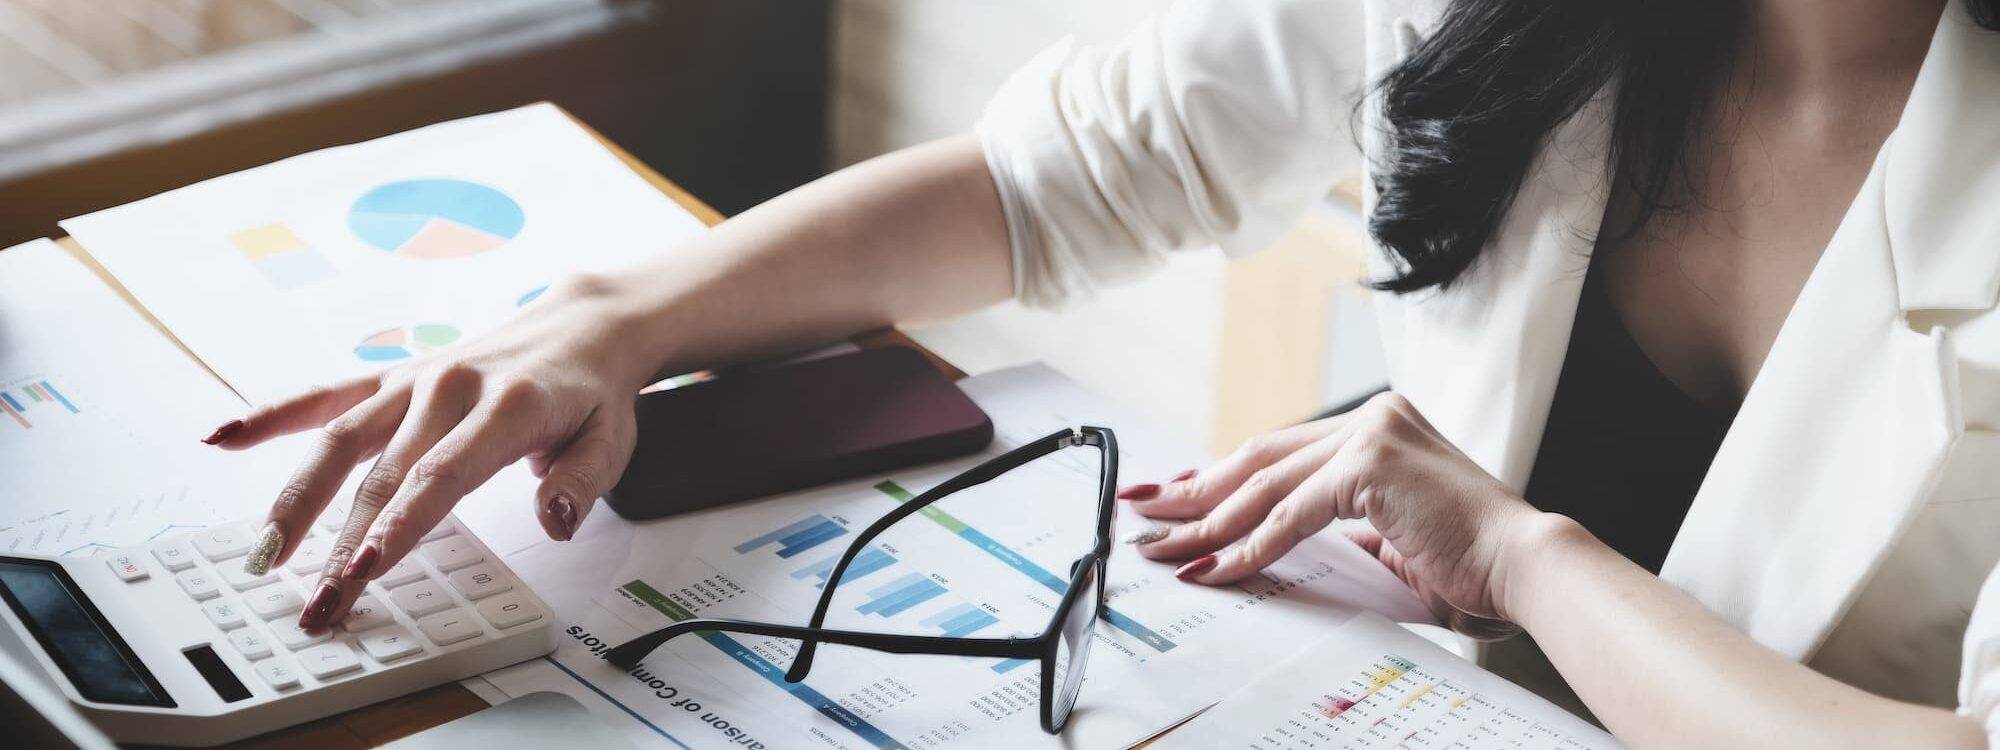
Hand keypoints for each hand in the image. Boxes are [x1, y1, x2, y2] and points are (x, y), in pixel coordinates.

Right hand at [208, 274, 658, 628]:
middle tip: (318, 603)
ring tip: (263, 556)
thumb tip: (556, 520)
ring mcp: (413, 382)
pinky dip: (272, 416)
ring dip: (298, 502)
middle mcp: (449, 388)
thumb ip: (581, 481)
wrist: (582, 325)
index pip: (439, 477)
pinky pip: (324, 396)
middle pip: (382, 477)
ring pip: (339, 441)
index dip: (397, 527)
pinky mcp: (392, 378)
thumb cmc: (592, 393)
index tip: (361, 569)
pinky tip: (222, 437)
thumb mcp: (612, 439)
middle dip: (342, 545)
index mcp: (506, 407)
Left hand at [1121, 392, 1555, 636]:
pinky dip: (1248, 545)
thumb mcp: (1388, 533)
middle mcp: (1370, 418)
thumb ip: (1338, 524)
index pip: (1280, 450)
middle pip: (1258, 458)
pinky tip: (1215, 565)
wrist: (1522, 564)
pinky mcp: (1369, 464)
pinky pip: (1288, 514)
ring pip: (1263, 485)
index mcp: (1376, 425)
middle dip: (1194, 490)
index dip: (1221, 475)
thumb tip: (1275, 538)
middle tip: (1144, 511)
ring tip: (1163, 545)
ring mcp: (1369, 435)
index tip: (1175, 494)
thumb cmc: (1467, 559)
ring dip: (1206, 521)